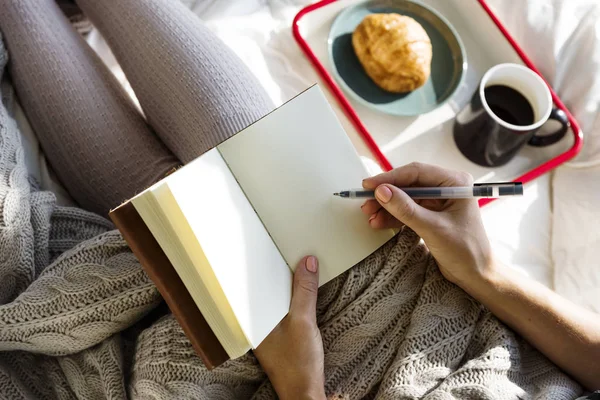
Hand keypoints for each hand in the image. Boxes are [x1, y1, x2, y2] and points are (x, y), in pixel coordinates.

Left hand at [254, 256, 325, 399]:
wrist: (305, 393)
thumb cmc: (297, 364)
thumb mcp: (303, 320)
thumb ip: (304, 291)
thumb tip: (307, 262)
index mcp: (252, 319)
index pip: (250, 284)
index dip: (256, 264)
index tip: (261, 244)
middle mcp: (256, 324)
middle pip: (264, 289)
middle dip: (274, 271)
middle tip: (280, 248)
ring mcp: (268, 330)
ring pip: (276, 298)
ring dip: (286, 285)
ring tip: (293, 264)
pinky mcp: (281, 336)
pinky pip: (285, 308)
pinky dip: (292, 298)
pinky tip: (301, 289)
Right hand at [362, 162, 493, 288]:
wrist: (477, 275)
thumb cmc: (466, 251)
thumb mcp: (433, 228)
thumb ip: (406, 209)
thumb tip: (381, 191)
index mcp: (455, 182)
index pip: (416, 173)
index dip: (390, 178)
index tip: (369, 186)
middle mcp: (447, 187)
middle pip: (408, 184)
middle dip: (386, 194)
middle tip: (365, 202)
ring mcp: (438, 201)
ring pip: (405, 198)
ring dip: (387, 207)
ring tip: (369, 216)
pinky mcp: (431, 215)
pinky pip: (407, 210)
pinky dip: (393, 217)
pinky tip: (379, 223)